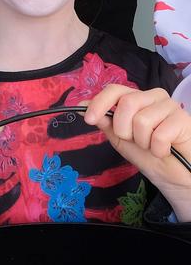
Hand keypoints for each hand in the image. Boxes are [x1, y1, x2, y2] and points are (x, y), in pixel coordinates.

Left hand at [83, 85, 190, 218]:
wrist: (172, 174)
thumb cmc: (147, 154)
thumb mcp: (120, 139)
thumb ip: (105, 121)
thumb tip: (83, 105)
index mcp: (136, 99)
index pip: (115, 90)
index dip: (100, 102)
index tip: (90, 119)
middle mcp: (153, 97)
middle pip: (127, 103)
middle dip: (124, 129)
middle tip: (135, 141)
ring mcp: (170, 106)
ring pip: (142, 119)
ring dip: (142, 141)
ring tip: (151, 146)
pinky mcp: (183, 120)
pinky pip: (160, 134)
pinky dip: (158, 149)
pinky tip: (164, 150)